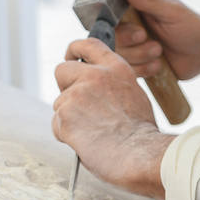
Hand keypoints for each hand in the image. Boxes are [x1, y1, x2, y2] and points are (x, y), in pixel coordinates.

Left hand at [53, 38, 172, 199]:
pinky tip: (87, 143)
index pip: (88, 45)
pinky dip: (67, 135)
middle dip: (64, 87)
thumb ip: (111, 86)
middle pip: (61, 70)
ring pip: (59, 103)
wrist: (141, 155)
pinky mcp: (65, 116)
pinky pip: (57, 125)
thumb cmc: (142, 134)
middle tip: (76, 106)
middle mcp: (94, 76)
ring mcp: (77, 95)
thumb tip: (98, 91)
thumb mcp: (133, 95)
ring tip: (93, 134)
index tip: (69, 57)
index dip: (74, 50)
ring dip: (69, 118)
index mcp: (115, 68)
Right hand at [114, 0, 199, 79]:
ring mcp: (131, 46)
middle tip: (155, 44)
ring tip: (160, 52)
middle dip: (134, 47)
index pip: (110, 16)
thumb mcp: (171, 10)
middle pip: (112, 40)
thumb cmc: (190, 25)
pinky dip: (144, 70)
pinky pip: (129, 71)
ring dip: (142, 58)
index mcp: (133, 8)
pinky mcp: (136, 63)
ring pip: (119, 57)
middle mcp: (128, 26)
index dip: (122, 29)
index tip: (141, 33)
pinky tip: (159, 64)